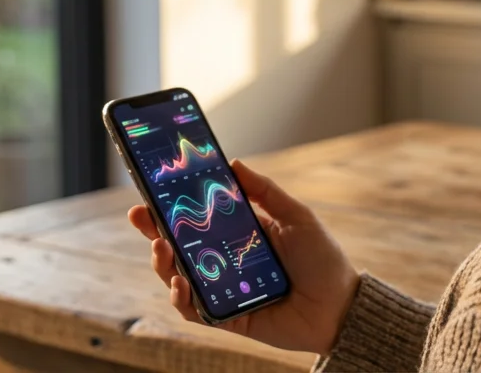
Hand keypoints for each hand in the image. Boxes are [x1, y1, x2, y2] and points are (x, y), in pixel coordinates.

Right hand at [127, 160, 359, 355]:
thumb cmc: (322, 260)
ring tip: (161, 247)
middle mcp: (227, 261)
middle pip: (180, 247)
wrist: (340, 306)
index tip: (151, 190)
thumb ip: (265, 191)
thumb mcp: (297, 216)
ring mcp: (224, 290)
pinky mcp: (226, 317)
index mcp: (241, 234)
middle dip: (154, 231)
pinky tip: (180, 284)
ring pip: (179, 277)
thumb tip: (233, 163)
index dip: (173, 206)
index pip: (199, 218)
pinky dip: (182, 298)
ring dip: (163, 263)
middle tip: (140, 215)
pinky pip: (195, 310)